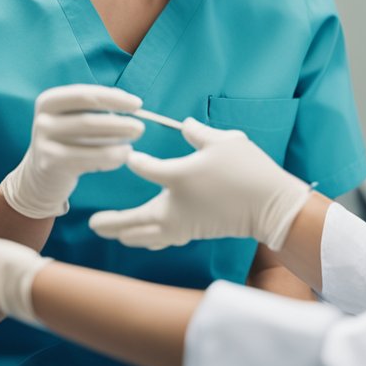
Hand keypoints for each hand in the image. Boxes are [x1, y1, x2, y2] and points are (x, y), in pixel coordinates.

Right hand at [0, 84, 143, 218]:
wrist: (41, 177)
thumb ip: (97, 109)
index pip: (86, 95)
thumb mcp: (74, 119)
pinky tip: (123, 156)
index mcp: (49, 101)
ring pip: (90, 140)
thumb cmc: (68, 142)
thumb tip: (133, 105)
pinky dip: (111, 157)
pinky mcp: (51, 164)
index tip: (138, 104)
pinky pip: (89, 159)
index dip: (114, 98)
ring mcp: (44, 143)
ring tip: (132, 143)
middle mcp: (43, 119)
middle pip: (88, 119)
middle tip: (140, 128)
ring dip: (117, 141)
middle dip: (119, 123)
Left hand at [89, 119, 311, 250]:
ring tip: (111, 233)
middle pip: (132, 220)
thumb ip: (198, 133)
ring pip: (146, 235)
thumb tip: (184, 125)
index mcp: (177, 177)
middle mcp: (174, 205)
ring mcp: (183, 224)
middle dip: (112, 222)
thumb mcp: (223, 141)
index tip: (130, 156)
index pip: (143, 168)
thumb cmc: (248, 169)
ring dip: (127, 234)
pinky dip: (149, 240)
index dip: (134, 161)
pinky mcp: (194, 233)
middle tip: (93, 224)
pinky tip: (144, 240)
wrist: (272, 206)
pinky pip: (164, 240)